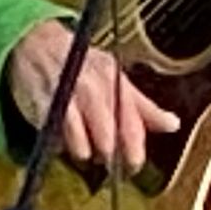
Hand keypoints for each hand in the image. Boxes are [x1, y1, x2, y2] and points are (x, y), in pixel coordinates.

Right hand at [5, 18, 179, 172]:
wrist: (38, 44)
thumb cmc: (81, 66)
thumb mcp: (116, 79)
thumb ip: (143, 106)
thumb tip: (172, 124)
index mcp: (114, 81)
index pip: (130, 121)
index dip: (133, 149)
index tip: (134, 164)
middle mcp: (92, 87)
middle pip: (107, 135)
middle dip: (109, 155)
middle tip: (108, 163)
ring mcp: (66, 97)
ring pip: (80, 142)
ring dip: (84, 153)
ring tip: (84, 152)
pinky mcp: (42, 107)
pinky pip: (55, 137)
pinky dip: (60, 145)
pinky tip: (62, 142)